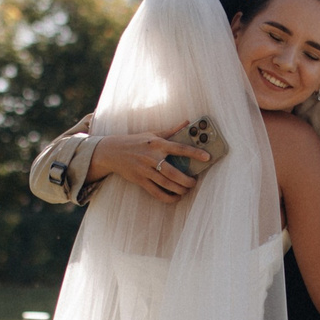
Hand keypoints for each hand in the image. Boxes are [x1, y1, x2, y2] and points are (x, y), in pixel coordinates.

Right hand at [91, 122, 206, 202]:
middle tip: (194, 182)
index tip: (207, 157)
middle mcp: (151, 157)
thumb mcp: (152, 133)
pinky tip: (176, 197)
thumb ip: (172, 130)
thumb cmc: (136, 141)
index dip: (195, 153)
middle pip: (173, 172)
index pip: (179, 148)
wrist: (112, 151)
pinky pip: (156, 192)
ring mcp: (145, 170)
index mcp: (157, 144)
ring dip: (179, 189)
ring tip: (187, 189)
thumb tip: (187, 122)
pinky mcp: (140, 180)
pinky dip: (168, 197)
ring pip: (166, 184)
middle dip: (187, 180)